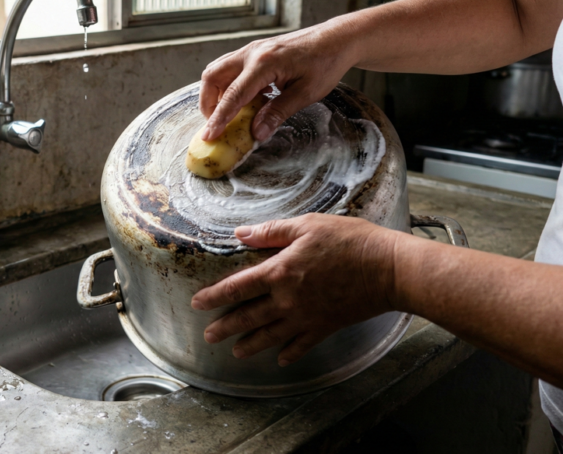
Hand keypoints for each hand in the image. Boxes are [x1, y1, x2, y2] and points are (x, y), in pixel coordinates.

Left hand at [190, 214, 399, 365]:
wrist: (388, 269)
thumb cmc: (350, 241)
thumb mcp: (307, 225)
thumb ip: (271, 232)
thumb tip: (240, 233)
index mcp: (279, 271)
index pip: (237, 287)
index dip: (214, 296)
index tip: (197, 303)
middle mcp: (288, 299)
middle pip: (248, 317)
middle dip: (225, 328)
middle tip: (208, 336)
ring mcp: (306, 317)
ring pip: (270, 335)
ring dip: (250, 345)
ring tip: (236, 352)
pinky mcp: (326, 327)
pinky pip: (302, 345)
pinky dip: (289, 353)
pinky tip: (281, 359)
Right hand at [199, 23, 358, 141]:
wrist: (336, 39)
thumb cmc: (326, 63)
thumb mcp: (306, 93)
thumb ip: (278, 112)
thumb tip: (256, 133)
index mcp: (265, 63)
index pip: (233, 94)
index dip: (219, 118)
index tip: (209, 135)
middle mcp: (252, 53)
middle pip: (212, 76)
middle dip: (208, 103)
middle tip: (216, 124)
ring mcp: (251, 50)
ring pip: (217, 70)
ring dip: (215, 93)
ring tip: (227, 113)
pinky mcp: (254, 51)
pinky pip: (230, 67)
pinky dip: (227, 85)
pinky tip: (245, 99)